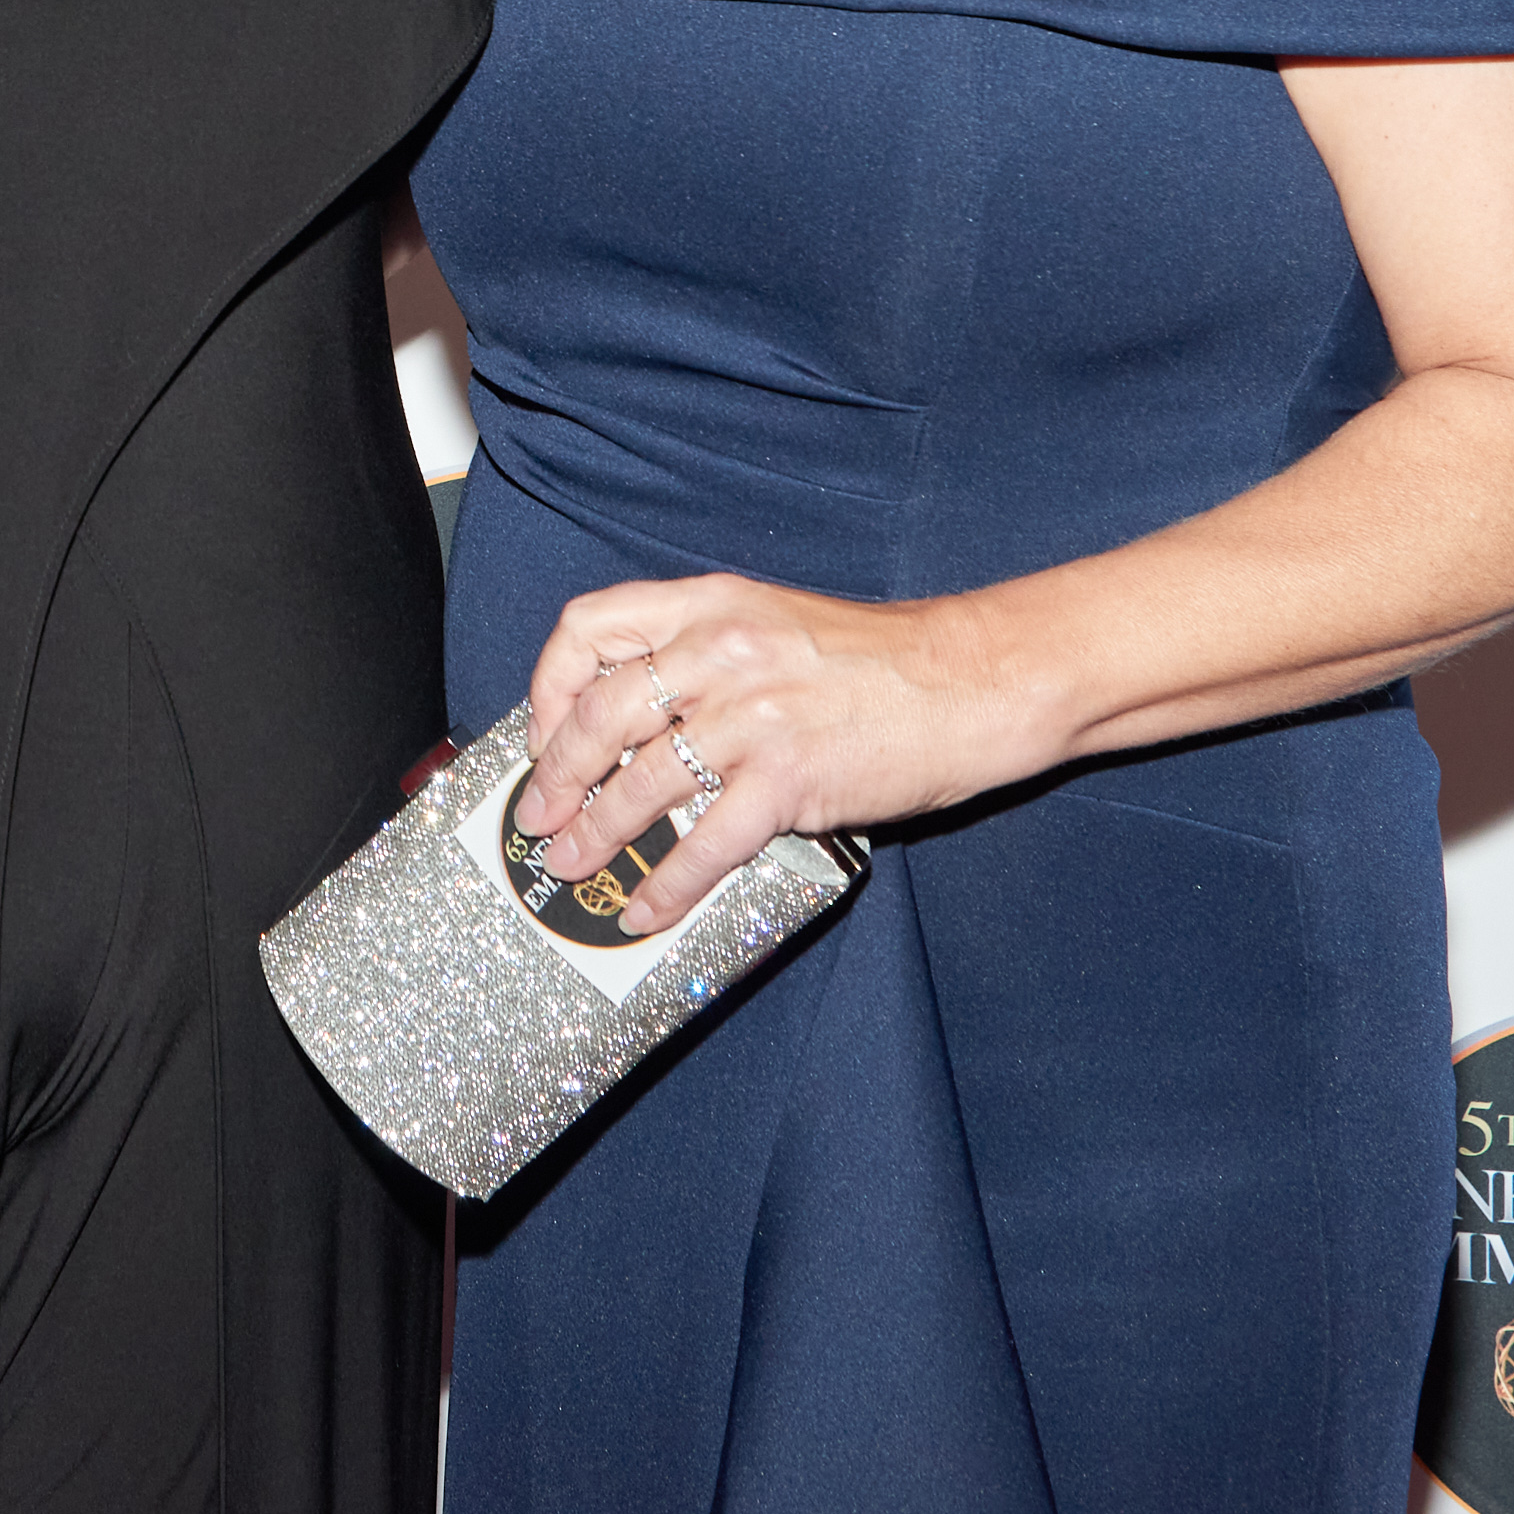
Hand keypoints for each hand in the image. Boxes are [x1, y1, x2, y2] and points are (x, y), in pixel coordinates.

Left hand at [514, 576, 1051, 935]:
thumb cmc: (882, 660)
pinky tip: (649, 908)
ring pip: (638, 785)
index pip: (590, 628)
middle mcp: (720, 652)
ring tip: (574, 868)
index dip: (549, 686)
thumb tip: (635, 728)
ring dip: (596, 836)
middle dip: (555, 776)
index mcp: (711, 604)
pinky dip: (666, 885)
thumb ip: (705, 657)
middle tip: (539, 817)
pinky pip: (703, 843)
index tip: (542, 731)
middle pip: (597, 715)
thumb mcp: (774, 623)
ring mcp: (752, 717)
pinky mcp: (788, 779)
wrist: (973, 679)